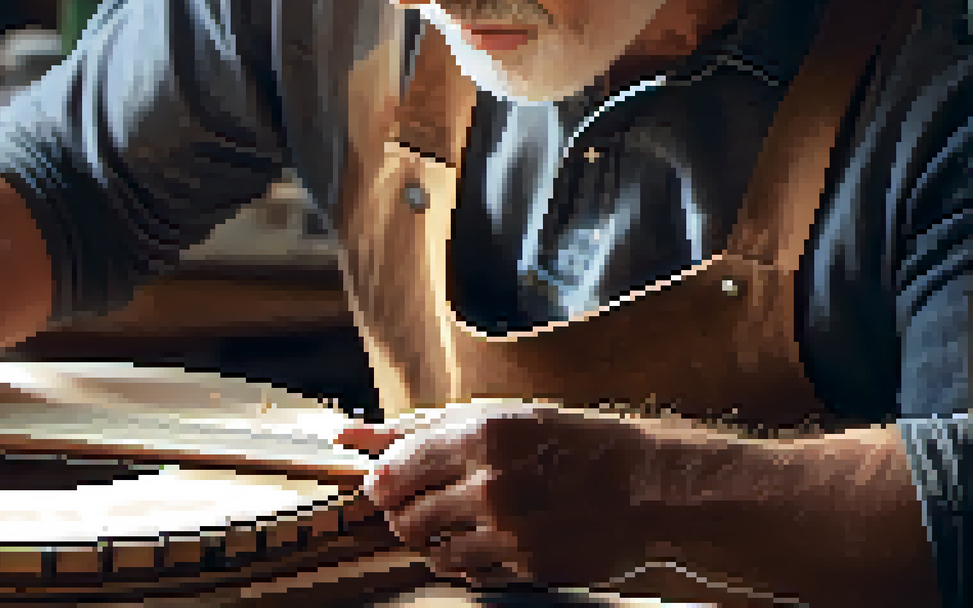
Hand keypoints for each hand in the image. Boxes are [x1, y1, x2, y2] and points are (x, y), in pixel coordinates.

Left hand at [337, 403, 658, 589]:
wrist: (643, 486)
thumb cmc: (563, 444)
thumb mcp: (494, 418)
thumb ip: (417, 429)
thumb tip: (348, 434)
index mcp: (478, 435)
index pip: (391, 471)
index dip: (382, 484)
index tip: (388, 487)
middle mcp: (488, 483)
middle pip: (403, 516)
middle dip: (405, 515)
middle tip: (428, 506)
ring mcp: (507, 530)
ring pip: (431, 550)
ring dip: (434, 542)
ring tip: (464, 524)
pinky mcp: (526, 566)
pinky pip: (468, 573)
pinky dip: (466, 563)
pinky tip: (490, 543)